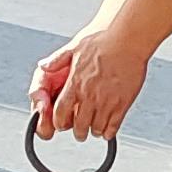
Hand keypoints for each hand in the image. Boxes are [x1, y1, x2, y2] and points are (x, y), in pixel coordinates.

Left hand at [31, 25, 148, 146]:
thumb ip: (57, 60)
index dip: (59, 122)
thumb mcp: (74, 47)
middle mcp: (89, 96)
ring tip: (95, 128)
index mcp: (75, 84)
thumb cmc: (103, 40)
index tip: (62, 123)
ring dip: (94, 130)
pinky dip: (109, 131)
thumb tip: (43, 66)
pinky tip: (108, 128)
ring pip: (96, 129)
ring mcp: (106, 101)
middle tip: (79, 132)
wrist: (128, 39)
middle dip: (78, 132)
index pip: (60, 113)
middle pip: (78, 126)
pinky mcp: (122, 104)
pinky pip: (113, 126)